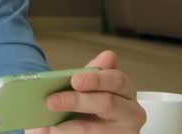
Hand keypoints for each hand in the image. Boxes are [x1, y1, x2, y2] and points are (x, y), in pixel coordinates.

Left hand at [26, 50, 145, 133]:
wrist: (77, 130)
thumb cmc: (86, 107)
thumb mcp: (86, 89)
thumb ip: (91, 74)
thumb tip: (108, 55)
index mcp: (125, 91)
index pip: (117, 80)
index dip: (95, 79)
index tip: (74, 80)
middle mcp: (131, 113)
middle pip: (107, 103)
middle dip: (77, 101)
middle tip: (51, 101)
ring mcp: (124, 132)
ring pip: (95, 129)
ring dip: (69, 126)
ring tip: (50, 125)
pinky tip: (56, 132)